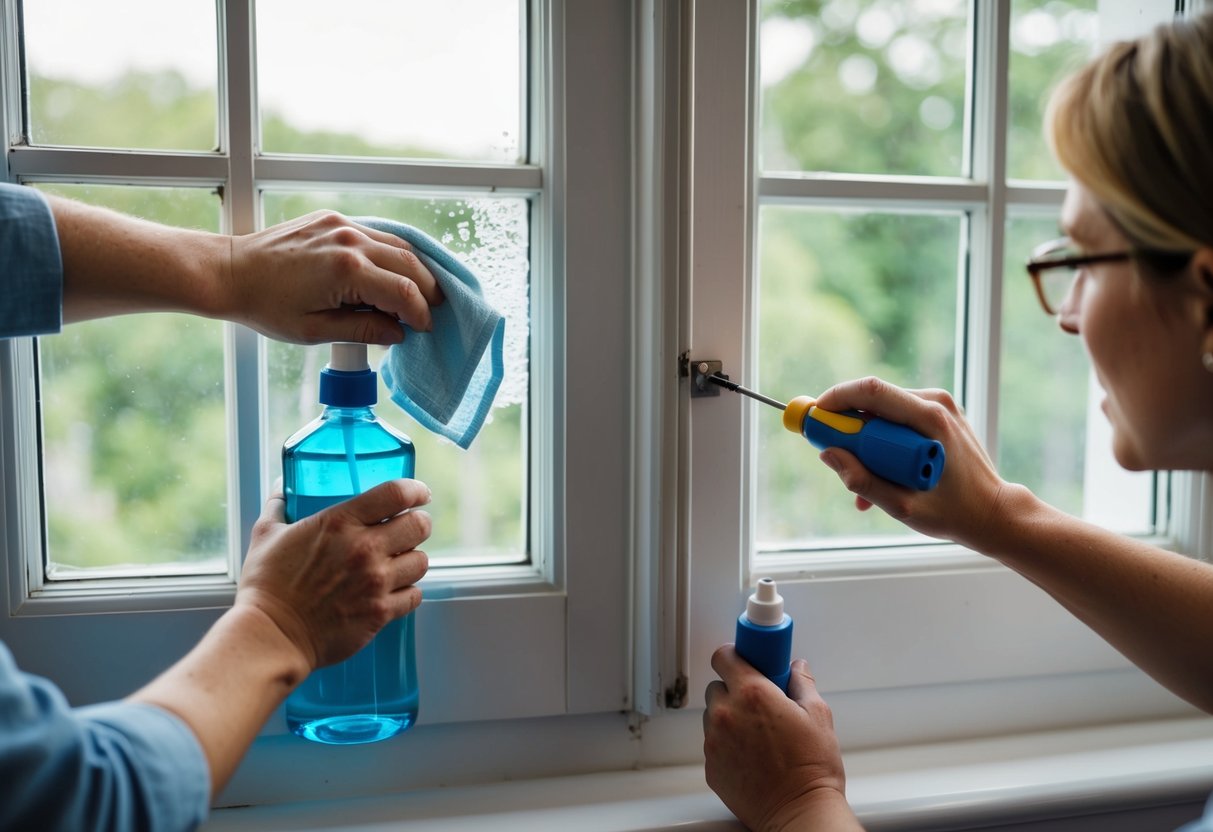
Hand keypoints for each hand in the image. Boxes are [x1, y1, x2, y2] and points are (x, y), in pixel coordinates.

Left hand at [225, 211, 444, 344]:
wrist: (229, 271)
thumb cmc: (266, 306)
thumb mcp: (314, 331)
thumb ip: (362, 331)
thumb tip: (398, 334)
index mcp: (346, 271)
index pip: (403, 292)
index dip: (420, 313)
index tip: (423, 329)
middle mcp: (349, 240)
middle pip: (410, 263)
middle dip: (428, 290)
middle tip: (433, 311)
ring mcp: (341, 225)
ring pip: (397, 244)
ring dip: (414, 269)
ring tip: (418, 293)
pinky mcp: (332, 219)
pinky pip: (376, 234)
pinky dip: (391, 253)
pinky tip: (392, 272)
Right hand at [235, 478, 431, 670]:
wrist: (270, 635)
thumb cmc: (266, 586)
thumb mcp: (266, 535)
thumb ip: (279, 507)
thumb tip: (282, 489)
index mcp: (340, 522)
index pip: (396, 493)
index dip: (415, 490)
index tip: (419, 494)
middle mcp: (364, 549)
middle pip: (419, 525)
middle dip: (417, 525)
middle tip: (407, 531)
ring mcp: (376, 582)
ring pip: (421, 561)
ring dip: (412, 560)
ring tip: (398, 564)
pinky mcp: (380, 612)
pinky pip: (414, 595)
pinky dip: (407, 592)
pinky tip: (393, 591)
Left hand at [704, 647, 859, 831]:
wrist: (799, 813)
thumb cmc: (812, 769)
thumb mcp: (818, 716)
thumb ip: (802, 683)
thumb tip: (797, 668)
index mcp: (752, 694)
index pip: (723, 656)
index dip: (733, 656)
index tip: (744, 662)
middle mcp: (727, 714)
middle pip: (717, 686)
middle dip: (735, 690)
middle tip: (759, 705)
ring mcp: (714, 741)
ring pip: (712, 716)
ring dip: (728, 718)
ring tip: (757, 735)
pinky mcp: (710, 766)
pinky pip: (712, 743)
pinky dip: (726, 744)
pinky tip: (750, 755)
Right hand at [814, 376, 1021, 551]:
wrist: (992, 512)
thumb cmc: (954, 512)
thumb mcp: (903, 507)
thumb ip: (862, 481)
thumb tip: (828, 454)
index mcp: (931, 420)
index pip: (872, 392)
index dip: (836, 399)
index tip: (815, 418)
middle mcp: (936, 403)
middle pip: (874, 399)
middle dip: (848, 425)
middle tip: (838, 454)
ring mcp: (939, 405)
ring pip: (882, 408)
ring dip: (865, 437)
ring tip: (869, 477)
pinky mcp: (938, 411)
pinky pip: (896, 416)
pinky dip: (881, 439)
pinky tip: (883, 472)